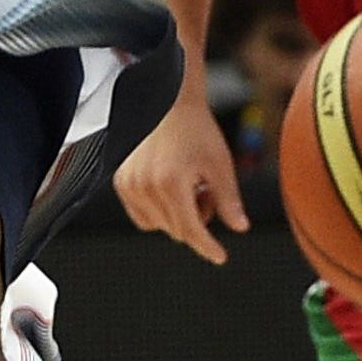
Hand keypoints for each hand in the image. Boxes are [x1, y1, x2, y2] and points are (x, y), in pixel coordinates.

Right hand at [114, 80, 250, 262]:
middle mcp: (145, 187)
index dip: (208, 246)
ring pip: (158, 225)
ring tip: (188, 188)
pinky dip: (158, 212)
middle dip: (197, 221)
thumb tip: (239, 227)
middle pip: (176, 230)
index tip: (220, 256)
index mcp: (171, 183)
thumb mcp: (220, 164)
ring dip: (177, 217)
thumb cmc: (195, 129)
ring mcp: (129, 185)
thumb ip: (229, 200)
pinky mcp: (121, 182)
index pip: (190, 230)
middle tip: (206, 193)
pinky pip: (141, 216)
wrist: (168, 104)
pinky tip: (170, 189)